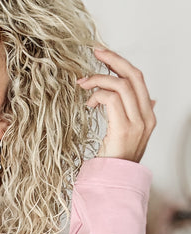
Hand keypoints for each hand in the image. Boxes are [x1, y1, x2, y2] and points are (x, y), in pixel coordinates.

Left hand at [77, 47, 155, 162]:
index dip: (121, 63)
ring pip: (121, 85)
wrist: (114, 180)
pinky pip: (111, 99)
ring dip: (99, 80)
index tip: (103, 54)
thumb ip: (137, 114)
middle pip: (133, 76)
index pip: (138, 79)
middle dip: (113, 60)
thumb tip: (150, 98)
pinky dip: (97, 95)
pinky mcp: (123, 129)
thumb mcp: (129, 133)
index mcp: (148, 115)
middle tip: (95, 53)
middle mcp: (146, 117)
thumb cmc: (116, 159)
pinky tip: (89, 103)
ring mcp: (137, 123)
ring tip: (83, 85)